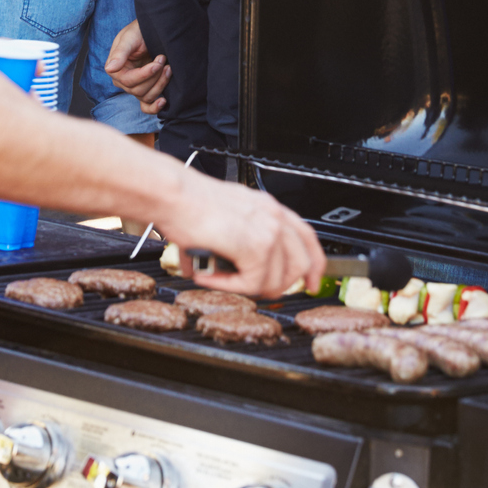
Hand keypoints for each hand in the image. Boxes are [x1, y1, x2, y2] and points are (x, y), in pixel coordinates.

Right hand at [104, 20, 169, 113]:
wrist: (152, 31)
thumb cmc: (138, 32)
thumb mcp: (129, 38)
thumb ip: (120, 53)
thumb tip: (110, 68)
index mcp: (116, 70)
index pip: (129, 81)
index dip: (145, 74)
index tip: (159, 61)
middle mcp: (123, 81)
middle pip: (138, 90)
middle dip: (155, 77)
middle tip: (164, 60)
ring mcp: (135, 87)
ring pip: (146, 97)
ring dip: (160, 85)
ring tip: (169, 69)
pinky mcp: (146, 90)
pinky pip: (146, 106)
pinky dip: (154, 107)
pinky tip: (163, 101)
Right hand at [159, 170, 325, 297]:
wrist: (174, 195)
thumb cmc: (188, 201)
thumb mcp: (224, 216)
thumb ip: (233, 239)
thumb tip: (218, 267)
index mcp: (269, 207)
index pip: (306, 238)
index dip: (313, 264)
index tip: (311, 281)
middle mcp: (274, 216)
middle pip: (302, 263)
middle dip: (283, 285)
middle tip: (261, 291)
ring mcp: (268, 231)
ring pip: (276, 279)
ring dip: (250, 287)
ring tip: (224, 280)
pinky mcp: (255, 248)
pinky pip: (252, 283)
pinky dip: (230, 286)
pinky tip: (211, 276)